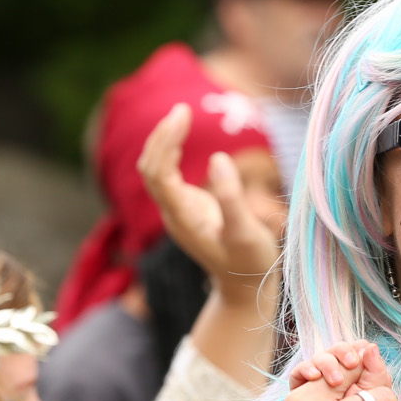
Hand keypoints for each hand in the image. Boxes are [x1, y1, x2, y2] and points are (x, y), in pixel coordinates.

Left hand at [137, 103, 278, 295]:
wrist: (245, 290)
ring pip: (155, 171)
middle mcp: (173, 214)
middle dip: (162, 136)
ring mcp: (178, 213)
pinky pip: (166, 176)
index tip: (183, 114)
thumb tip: (217, 158)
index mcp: (183, 218)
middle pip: (150, 168)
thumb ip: (231, 198)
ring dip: (163, 143)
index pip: (159, 172)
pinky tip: (182, 139)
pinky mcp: (186, 211)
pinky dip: (169, 154)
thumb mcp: (246, 233)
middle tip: (183, 109)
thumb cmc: (250, 263)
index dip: (166, 141)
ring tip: (181, 117)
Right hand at [289, 339, 393, 398]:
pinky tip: (314, 376)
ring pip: (321, 358)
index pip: (358, 350)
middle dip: (344, 352)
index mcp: (359, 372)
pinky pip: (300, 372)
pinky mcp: (302, 388)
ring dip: (328, 363)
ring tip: (336, 380)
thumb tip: (372, 348)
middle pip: (339, 350)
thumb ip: (376, 376)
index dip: (360, 350)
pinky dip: (306, 369)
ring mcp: (320, 379)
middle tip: (352, 363)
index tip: (365, 355)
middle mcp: (339, 371)